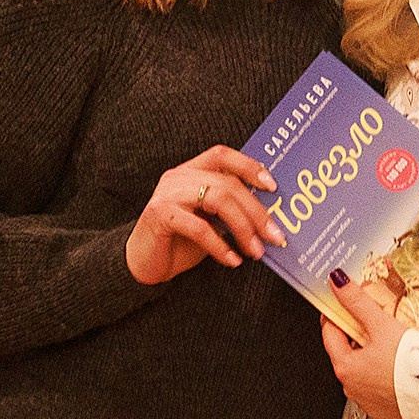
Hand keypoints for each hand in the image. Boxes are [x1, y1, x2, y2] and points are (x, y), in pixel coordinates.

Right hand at [125, 146, 283, 285]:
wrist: (142, 264)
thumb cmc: (180, 241)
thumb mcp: (210, 221)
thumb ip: (230, 211)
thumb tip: (269, 217)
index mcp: (191, 171)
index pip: (222, 155)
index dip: (249, 166)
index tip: (273, 186)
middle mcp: (178, 177)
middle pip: (227, 183)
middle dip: (256, 211)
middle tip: (275, 235)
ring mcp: (168, 194)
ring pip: (218, 200)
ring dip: (243, 227)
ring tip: (256, 250)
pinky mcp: (160, 215)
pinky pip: (199, 228)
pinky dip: (220, 246)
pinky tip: (233, 261)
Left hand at [320, 270, 406, 418]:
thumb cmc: (409, 363)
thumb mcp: (381, 325)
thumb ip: (357, 302)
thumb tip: (338, 282)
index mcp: (345, 366)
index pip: (330, 333)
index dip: (335, 315)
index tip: (341, 304)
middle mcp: (351, 387)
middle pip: (346, 352)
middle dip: (356, 335)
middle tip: (372, 321)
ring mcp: (367, 401)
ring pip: (363, 370)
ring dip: (371, 356)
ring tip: (390, 343)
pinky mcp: (384, 410)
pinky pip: (378, 387)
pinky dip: (383, 374)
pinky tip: (397, 365)